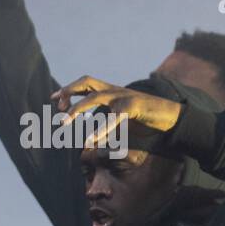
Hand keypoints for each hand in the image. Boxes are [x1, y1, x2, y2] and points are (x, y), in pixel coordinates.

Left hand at [51, 75, 183, 147]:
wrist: (171, 116)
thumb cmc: (144, 119)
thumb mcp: (119, 120)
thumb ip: (104, 125)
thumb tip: (88, 143)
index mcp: (111, 91)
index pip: (86, 83)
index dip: (69, 89)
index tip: (53, 98)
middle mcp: (115, 90)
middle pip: (87, 82)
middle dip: (69, 91)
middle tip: (58, 106)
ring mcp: (124, 96)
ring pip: (95, 98)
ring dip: (76, 109)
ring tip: (63, 122)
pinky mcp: (134, 106)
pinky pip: (113, 118)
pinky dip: (101, 130)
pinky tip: (90, 140)